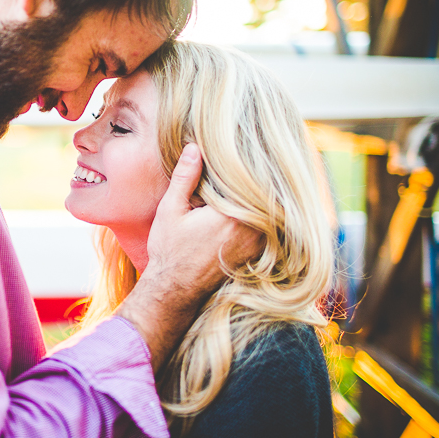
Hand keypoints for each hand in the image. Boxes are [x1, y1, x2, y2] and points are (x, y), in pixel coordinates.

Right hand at [116, 144, 260, 371]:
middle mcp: (250, 230)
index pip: (251, 181)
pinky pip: (267, 227)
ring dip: (262, 198)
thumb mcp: (171, 210)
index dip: (251, 163)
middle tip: (259, 156)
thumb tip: (194, 148)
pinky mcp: (256, 253)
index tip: (249, 147)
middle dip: (258, 178)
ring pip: (268, 212)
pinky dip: (262, 214)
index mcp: (231, 215)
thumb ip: (185, 178)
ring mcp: (256, 244)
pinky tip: (251, 205)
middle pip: (265, 195)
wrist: (174, 290)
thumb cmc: (169, 250)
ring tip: (258, 176)